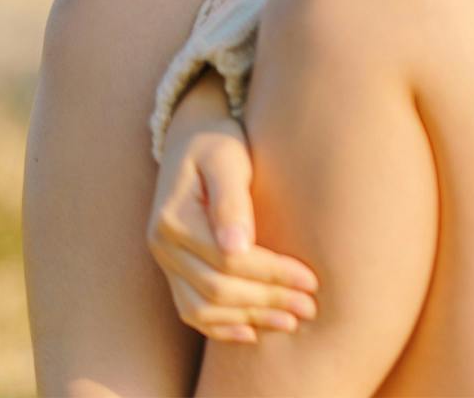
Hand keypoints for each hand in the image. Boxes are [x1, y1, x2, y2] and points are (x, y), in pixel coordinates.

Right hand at [146, 110, 320, 344]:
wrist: (191, 139)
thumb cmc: (217, 145)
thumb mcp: (227, 159)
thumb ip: (232, 201)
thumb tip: (237, 247)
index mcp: (174, 219)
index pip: (228, 260)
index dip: (271, 274)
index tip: (310, 279)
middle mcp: (163, 247)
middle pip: (217, 289)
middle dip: (267, 301)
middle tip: (310, 307)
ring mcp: (165, 262)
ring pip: (202, 308)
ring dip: (249, 319)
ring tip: (291, 321)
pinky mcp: (174, 270)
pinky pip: (191, 310)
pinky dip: (221, 327)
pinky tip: (252, 334)